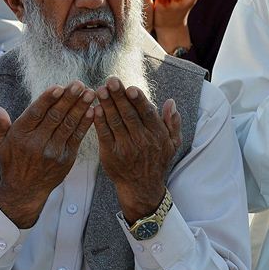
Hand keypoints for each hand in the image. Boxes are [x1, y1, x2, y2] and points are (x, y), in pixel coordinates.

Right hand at [0, 82, 96, 227]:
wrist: (24, 190)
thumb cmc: (11, 160)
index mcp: (20, 135)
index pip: (35, 114)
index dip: (47, 100)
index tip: (58, 86)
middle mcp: (37, 143)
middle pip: (55, 117)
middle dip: (69, 99)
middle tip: (79, 84)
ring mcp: (53, 151)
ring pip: (68, 125)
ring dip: (81, 108)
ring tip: (90, 93)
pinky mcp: (67, 157)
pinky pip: (77, 137)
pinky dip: (85, 123)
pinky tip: (92, 110)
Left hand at [93, 77, 182, 222]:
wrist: (142, 188)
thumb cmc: (157, 161)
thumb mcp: (173, 143)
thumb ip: (173, 122)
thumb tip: (170, 102)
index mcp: (157, 134)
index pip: (147, 113)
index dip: (138, 100)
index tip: (130, 88)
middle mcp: (142, 140)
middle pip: (129, 114)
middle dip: (118, 96)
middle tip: (110, 81)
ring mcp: (126, 148)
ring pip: (115, 122)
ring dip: (107, 105)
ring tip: (100, 90)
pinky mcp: (111, 155)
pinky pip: (104, 135)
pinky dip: (99, 122)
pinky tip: (95, 109)